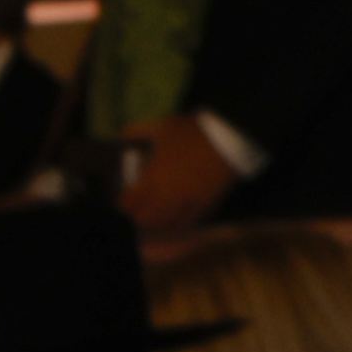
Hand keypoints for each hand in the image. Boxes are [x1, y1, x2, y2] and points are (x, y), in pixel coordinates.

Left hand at [123, 115, 242, 235]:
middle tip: (137, 210)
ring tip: (154, 216)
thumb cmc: (193, 131)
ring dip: (156, 222)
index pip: (128, 203)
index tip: (122, 201)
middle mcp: (166, 195)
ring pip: (164, 225)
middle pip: (144, 219)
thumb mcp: (162, 126)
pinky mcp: (204, 207)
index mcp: (152, 177)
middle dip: (138, 216)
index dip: (122, 204)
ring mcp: (186, 204)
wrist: (229, 136)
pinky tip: (175, 218)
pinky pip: (186, 223)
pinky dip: (177, 223)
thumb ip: (138, 131)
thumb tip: (122, 136)